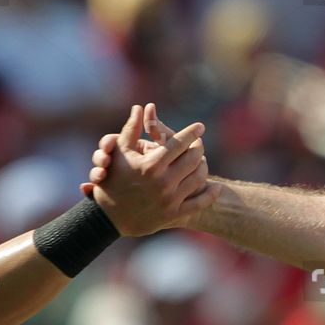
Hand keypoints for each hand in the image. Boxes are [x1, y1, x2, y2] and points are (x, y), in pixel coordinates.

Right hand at [81, 104, 217, 236]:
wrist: (109, 217)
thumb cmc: (112, 180)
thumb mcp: (120, 153)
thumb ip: (131, 129)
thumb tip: (140, 106)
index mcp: (152, 165)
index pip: (179, 143)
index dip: (191, 132)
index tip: (200, 126)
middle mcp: (164, 182)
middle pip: (193, 159)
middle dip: (198, 148)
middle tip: (199, 143)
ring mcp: (170, 200)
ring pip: (199, 178)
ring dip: (203, 167)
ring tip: (201, 160)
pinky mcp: (174, 214)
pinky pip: (200, 203)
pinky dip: (211, 194)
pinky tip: (215, 187)